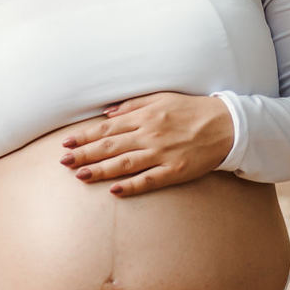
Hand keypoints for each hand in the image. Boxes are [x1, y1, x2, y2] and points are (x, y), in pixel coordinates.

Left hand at [60, 92, 233, 196]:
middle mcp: (150, 134)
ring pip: (125, 164)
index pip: (107, 127)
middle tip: (63, 163)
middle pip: (111, 146)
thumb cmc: (191, 109)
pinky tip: (115, 191)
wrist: (226, 124)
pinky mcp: (176, 171)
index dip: (85, 136)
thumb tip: (106, 111)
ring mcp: (162, 154)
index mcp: (145, 116)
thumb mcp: (160, 98)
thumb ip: (132, 105)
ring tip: (81, 176)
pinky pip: (150, 180)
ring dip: (101, 170)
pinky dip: (132, 186)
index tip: (67, 143)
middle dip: (85, 154)